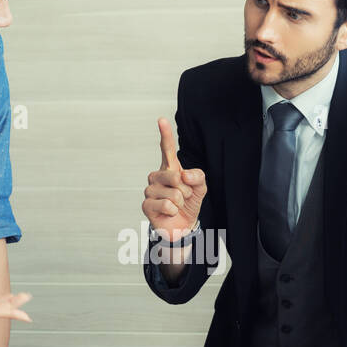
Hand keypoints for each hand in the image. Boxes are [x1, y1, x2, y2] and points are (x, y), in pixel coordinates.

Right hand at [142, 118, 206, 237]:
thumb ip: (198, 176)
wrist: (183, 226)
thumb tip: (184, 174)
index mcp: (170, 168)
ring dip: (180, 202)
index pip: (166, 149)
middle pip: (174, 175)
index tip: (161, 120)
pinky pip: (166, 204)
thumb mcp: (200, 187)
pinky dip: (173, 210)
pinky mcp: (146, 205)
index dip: (165, 134)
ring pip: (172, 193)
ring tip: (177, 205)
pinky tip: (169, 212)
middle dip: (186, 189)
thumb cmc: (189, 204)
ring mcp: (150, 190)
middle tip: (184, 197)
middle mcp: (157, 176)